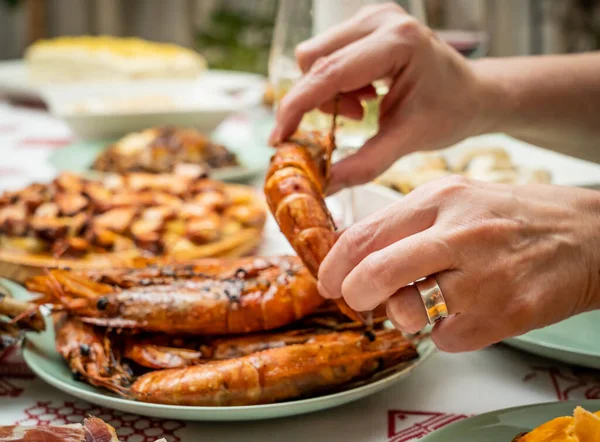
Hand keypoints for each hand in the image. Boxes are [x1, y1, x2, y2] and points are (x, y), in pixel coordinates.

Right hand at [269, 2, 500, 194]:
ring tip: (364, 108)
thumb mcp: (408, 141)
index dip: (296, 107)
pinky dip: (337, 82)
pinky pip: (328, 54)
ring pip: (316, 57)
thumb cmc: (450, 112)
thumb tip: (325, 184)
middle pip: (313, 60)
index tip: (279, 138)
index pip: (328, 73)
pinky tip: (366, 96)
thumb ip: (364, 164)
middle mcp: (381, 19)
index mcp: (398, 42)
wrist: (474, 93)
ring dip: (329, 91)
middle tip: (354, 120)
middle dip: (319, 99)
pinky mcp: (367, 24)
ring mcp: (373, 17)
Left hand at [317, 176, 599, 351]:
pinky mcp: (505, 316)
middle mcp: (461, 234)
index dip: (334, 264)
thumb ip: (402, 223)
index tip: (327, 280)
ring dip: (402, 314)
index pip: (365, 235)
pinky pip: (446, 338)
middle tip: (356, 298)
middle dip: (354, 294)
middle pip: (377, 273)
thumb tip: (349, 253)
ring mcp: (485, 278)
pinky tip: (463, 309)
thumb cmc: (509, 218)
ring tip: (420, 301)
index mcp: (442, 198)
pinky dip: (443, 331)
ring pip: (408, 312)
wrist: (586, 237)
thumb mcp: (453, 200)